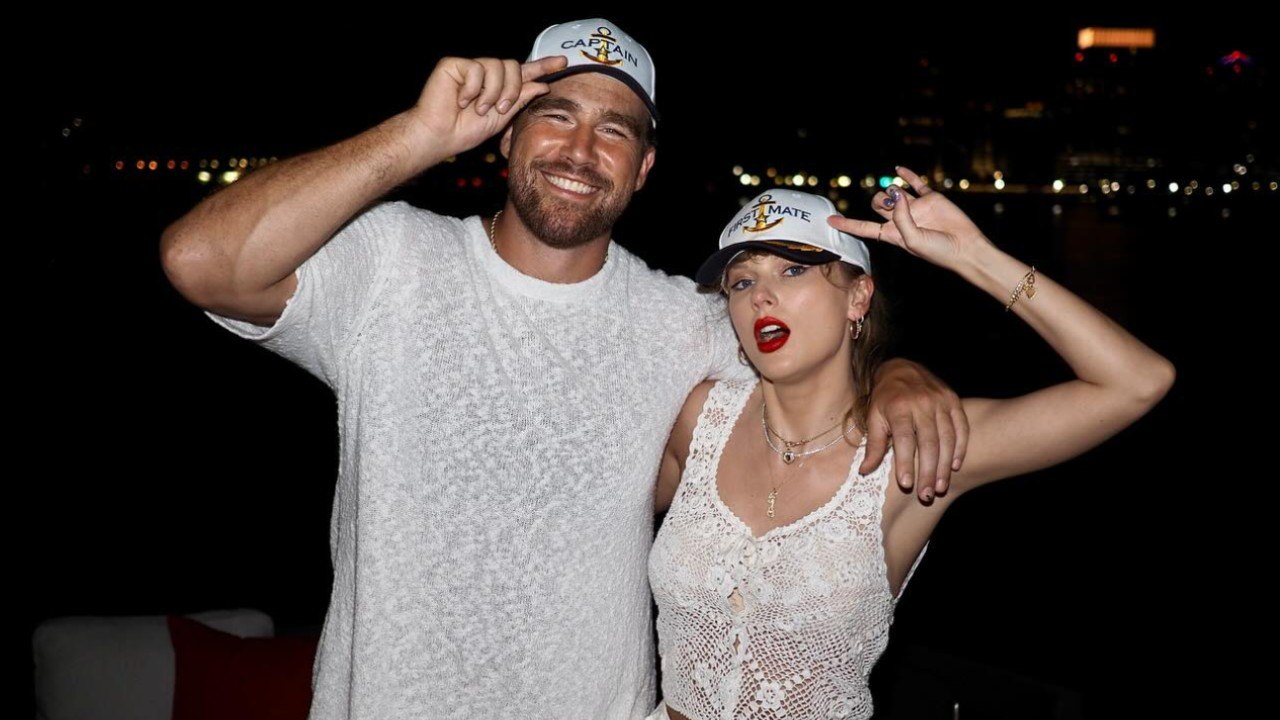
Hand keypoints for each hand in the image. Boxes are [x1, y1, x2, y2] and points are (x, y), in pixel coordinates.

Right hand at [411, 55, 568, 158]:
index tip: (563, 61)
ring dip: (492, 92)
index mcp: (499, 86)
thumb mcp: (502, 116)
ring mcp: (470, 67)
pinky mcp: (454, 64)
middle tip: (499, 108)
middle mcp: (486, 74)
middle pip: (513, 66)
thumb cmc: (466, 130)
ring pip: (497, 66)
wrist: (441, 135)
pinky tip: (460, 100)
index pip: (525, 72)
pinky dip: (472, 89)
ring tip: (478, 108)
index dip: (543, 66)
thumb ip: (521, 98)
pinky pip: (476, 68)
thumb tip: (543, 84)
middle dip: (512, 89)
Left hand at [828, 166, 990, 271]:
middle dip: (878, 201)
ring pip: (893, 192)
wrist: (964, 247)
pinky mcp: (930, 199)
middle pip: (877, 205)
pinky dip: (906, 175)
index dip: (847, 224)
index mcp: (892, 235)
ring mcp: (915, 208)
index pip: (863, 228)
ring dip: (892, 190)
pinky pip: (915, 183)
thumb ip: (901, 218)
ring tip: (902, 197)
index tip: (829, 220)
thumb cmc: (937, 251)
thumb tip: (896, 192)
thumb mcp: (912, 240)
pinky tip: (898, 169)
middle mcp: (901, 220)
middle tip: (893, 205)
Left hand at [861, 358, 968, 502]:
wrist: (902, 368)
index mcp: (899, 407)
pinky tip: (955, 467)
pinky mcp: (954, 401)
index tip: (906, 484)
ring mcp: (940, 401)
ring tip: (941, 487)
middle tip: (927, 495)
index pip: (904, 439)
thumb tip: (865, 471)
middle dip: (929, 471)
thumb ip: (872, 445)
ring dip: (945, 465)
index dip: (906, 462)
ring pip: (947, 438)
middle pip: (929, 442)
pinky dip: (960, 448)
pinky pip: (961, 427)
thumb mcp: (873, 417)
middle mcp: (922, 403)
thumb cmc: (885, 399)